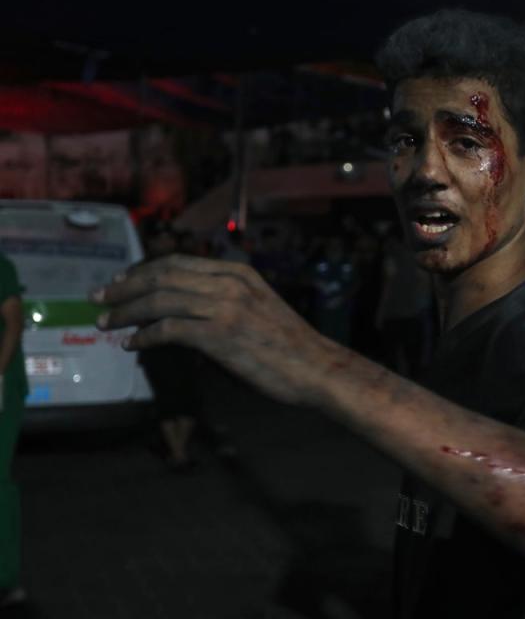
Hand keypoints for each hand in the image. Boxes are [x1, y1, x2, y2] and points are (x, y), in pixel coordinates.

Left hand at [92, 254, 336, 403]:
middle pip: (162, 276)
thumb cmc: (291, 348)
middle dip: (124, 287)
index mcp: (238, 273)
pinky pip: (169, 330)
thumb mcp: (258, 309)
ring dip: (125, 312)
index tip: (120, 281)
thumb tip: (184, 316)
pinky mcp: (220, 334)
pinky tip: (133, 345)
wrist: (318, 368)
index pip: (178, 263)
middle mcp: (229, 283)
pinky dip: (144, 336)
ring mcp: (225, 307)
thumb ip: (224, 303)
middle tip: (99, 298)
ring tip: (106, 324)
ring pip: (159, 300)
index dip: (143, 271)